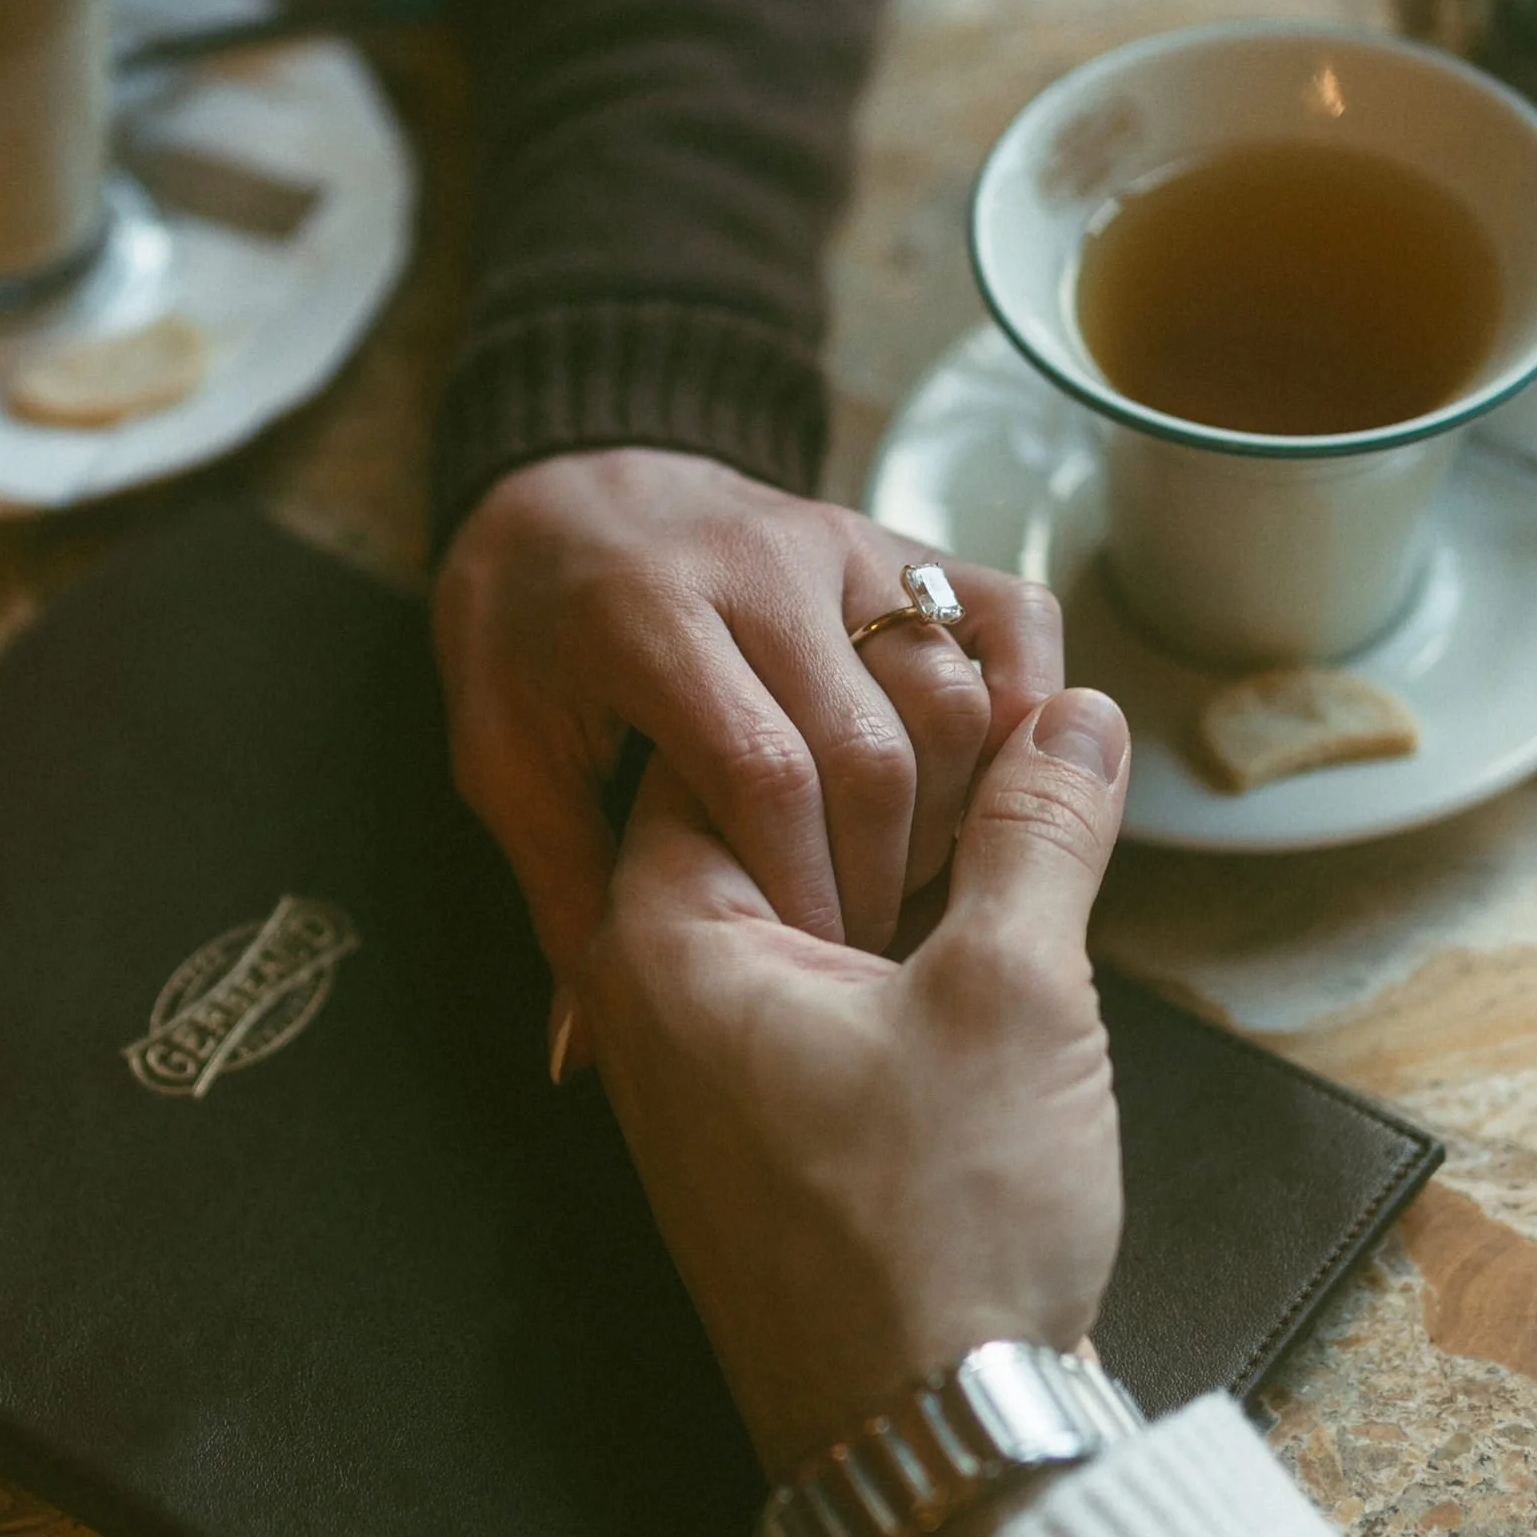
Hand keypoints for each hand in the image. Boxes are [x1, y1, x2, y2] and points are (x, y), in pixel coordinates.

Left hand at [433, 449, 1064, 983]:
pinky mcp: (905, 540)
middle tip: (864, 953)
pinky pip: (1009, 614)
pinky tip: (999, 789)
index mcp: (648, 619)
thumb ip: (564, 896)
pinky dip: (1028, 702)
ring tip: (916, 887)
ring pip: (952, 691)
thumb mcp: (507, 760)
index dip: (802, 888)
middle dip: (881, 876)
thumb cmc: (528, 637)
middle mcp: (761, 566)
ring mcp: (846, 545)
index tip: (810, 970)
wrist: (570, 484)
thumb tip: (580, 1052)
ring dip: (956, 811)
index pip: (764, 771)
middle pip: (870, 749)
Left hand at [576, 689, 1129, 1476]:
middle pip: (767, 817)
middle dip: (897, 772)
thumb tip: (1079, 715)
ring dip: (915, 862)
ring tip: (1032, 825)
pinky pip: (828, 993)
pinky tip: (1006, 933)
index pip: (732, 740)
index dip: (860, 691)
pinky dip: (907, 950)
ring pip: (809, 908)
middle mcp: (662, 1001)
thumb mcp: (1010, 993)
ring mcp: (714, 1077)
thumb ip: (1037, 832)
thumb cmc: (940, 1226)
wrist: (935, 1440)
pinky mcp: (775, 1135)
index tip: (972, 675)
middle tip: (1021, 743)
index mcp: (666, 941)